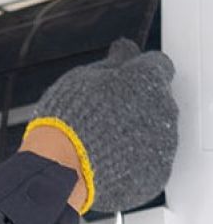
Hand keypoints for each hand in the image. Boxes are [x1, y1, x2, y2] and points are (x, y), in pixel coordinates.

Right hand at [23, 38, 176, 213]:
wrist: (60, 171)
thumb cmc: (65, 123)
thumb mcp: (81, 78)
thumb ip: (112, 62)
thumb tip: (124, 50)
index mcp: (146, 80)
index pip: (157, 64)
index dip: (137, 70)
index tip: (124, 78)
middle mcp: (163, 110)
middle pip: (158, 99)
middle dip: (138, 102)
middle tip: (105, 113)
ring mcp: (163, 144)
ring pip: (155, 130)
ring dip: (136, 131)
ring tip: (102, 140)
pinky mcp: (156, 173)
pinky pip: (150, 159)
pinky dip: (134, 158)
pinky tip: (108, 158)